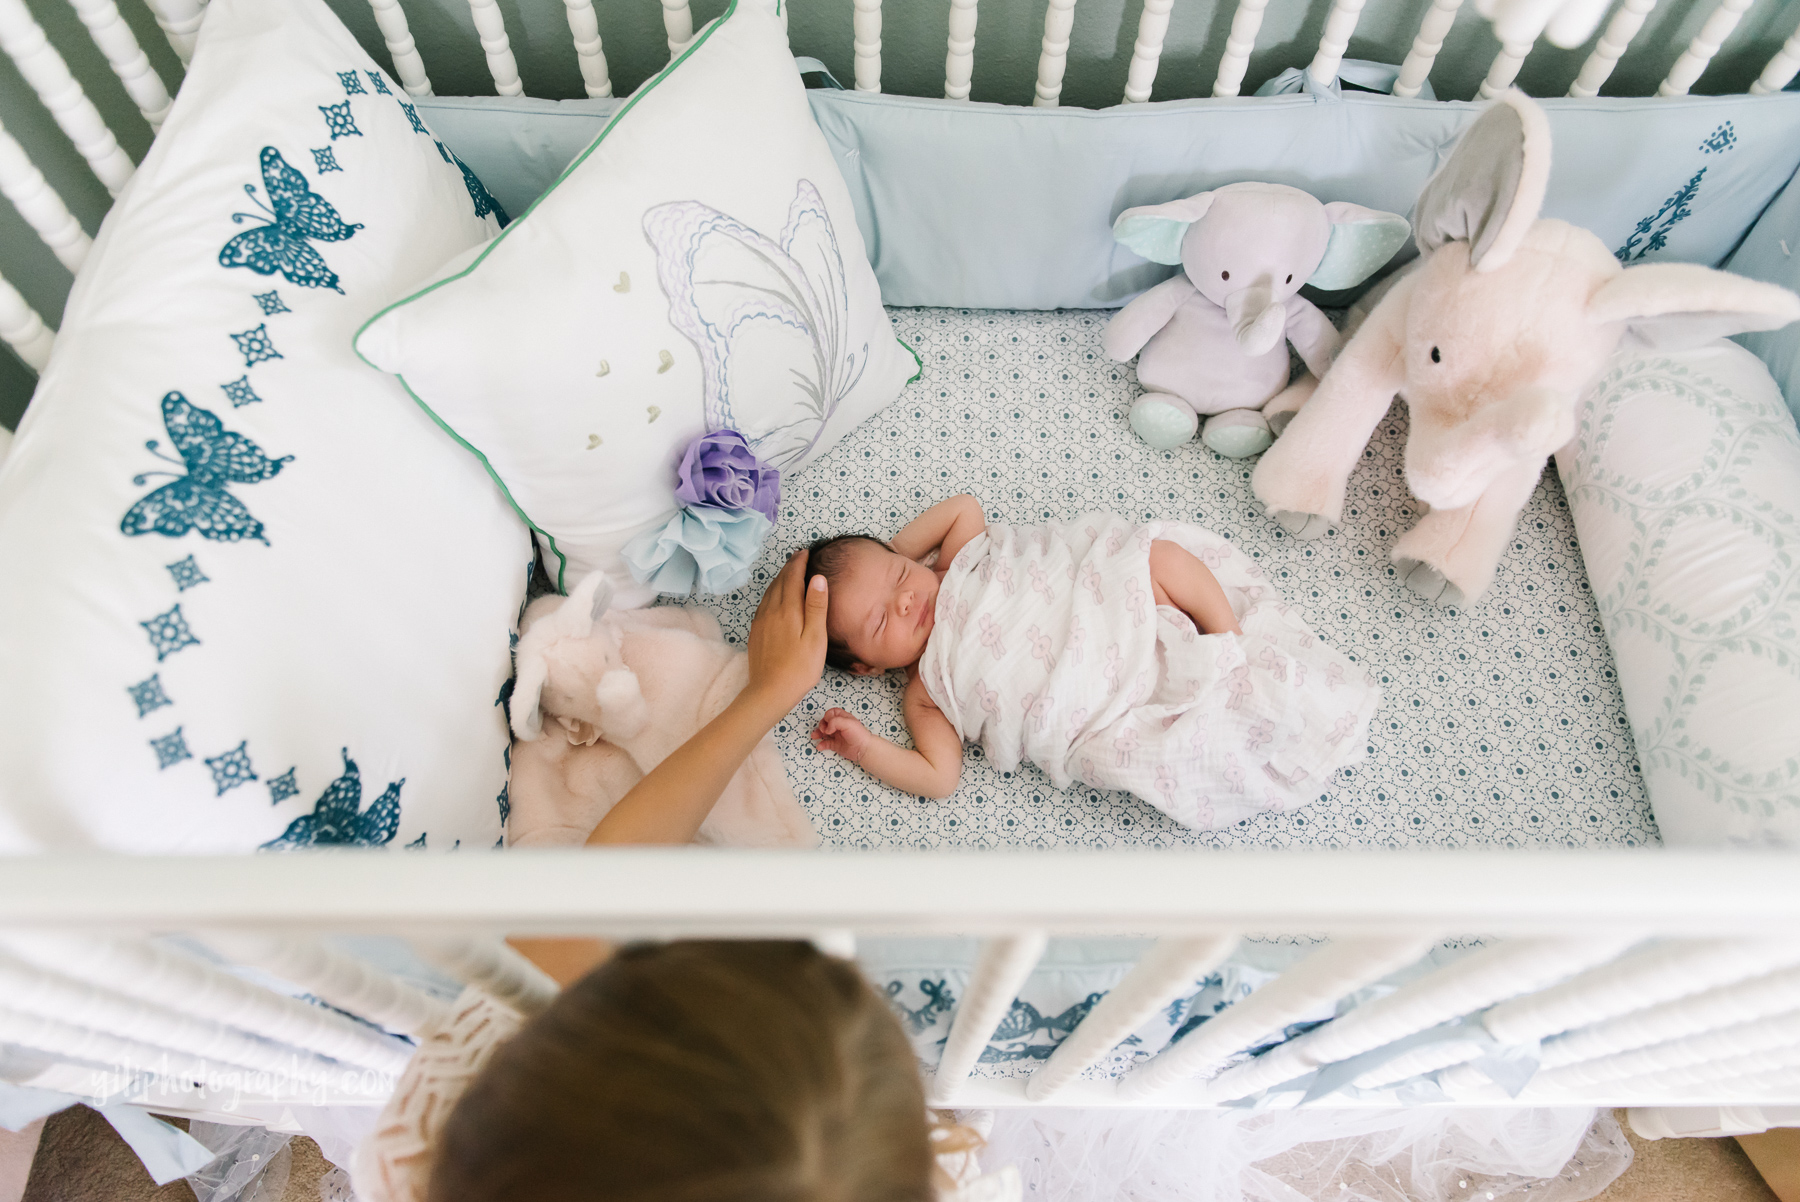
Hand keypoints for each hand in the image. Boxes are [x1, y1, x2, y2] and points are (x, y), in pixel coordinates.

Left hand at [744, 549, 828, 716]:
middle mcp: (771, 611)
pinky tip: (776, 598)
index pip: (792, 577)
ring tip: (789, 573)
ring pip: (770, 592)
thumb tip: (818, 578)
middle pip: (779, 582)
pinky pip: (764, 604)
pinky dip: (772, 593)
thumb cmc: (800, 667)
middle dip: (789, 567)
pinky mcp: (756, 632)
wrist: (770, 691)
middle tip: (799, 557)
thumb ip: (816, 606)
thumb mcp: (815, 637)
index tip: (805, 552)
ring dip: (780, 579)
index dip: (799, 563)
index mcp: (788, 610)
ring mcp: (761, 622)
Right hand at [810, 708, 872, 764]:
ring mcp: (837, 735)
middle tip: (824, 730)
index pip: (832, 713)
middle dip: (822, 725)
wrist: (864, 749)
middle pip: (826, 722)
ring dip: (818, 733)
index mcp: (843, 718)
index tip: (829, 722)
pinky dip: (821, 745)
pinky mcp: (836, 745)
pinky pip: (826, 743)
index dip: (828, 716)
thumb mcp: (847, 723)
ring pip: (824, 732)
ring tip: (814, 736)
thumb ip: (834, 722)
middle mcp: (839, 726)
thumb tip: (827, 728)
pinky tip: (819, 746)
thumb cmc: (858, 734)